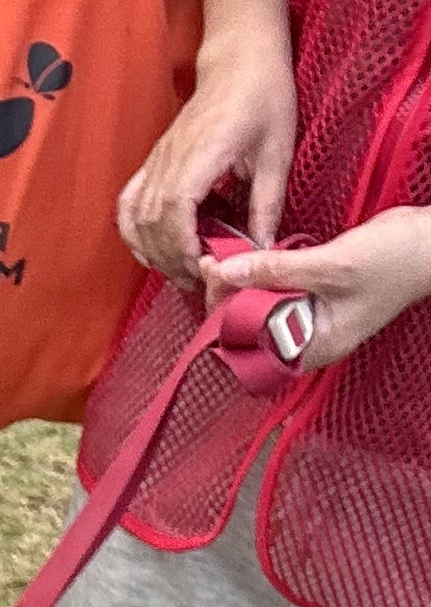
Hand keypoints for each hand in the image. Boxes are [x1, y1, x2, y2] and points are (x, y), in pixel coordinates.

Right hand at [116, 0, 294, 285]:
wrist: (239, 60)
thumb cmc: (264, 98)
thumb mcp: (278, 152)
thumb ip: (268, 203)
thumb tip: (262, 250)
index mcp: (202, 152)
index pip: (174, 207)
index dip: (182, 244)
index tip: (202, 267)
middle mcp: (169, 158)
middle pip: (151, 221)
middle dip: (171, 259)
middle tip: (199, 279)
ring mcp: (156, 161)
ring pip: (134, 217)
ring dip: (152, 251)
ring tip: (179, 268)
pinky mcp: (152, 163)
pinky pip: (128, 205)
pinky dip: (133, 233)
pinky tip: (153, 249)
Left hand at [202, 205, 430, 369]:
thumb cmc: (395, 261)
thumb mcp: (330, 265)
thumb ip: (275, 270)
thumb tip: (226, 271)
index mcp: (316, 346)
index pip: (254, 350)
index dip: (227, 321)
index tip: (213, 285)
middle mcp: (310, 337)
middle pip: (253, 329)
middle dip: (229, 300)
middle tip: (213, 264)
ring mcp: (313, 314)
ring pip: (262, 306)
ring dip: (242, 284)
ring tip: (223, 257)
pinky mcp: (316, 291)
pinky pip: (278, 288)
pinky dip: (262, 274)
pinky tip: (247, 257)